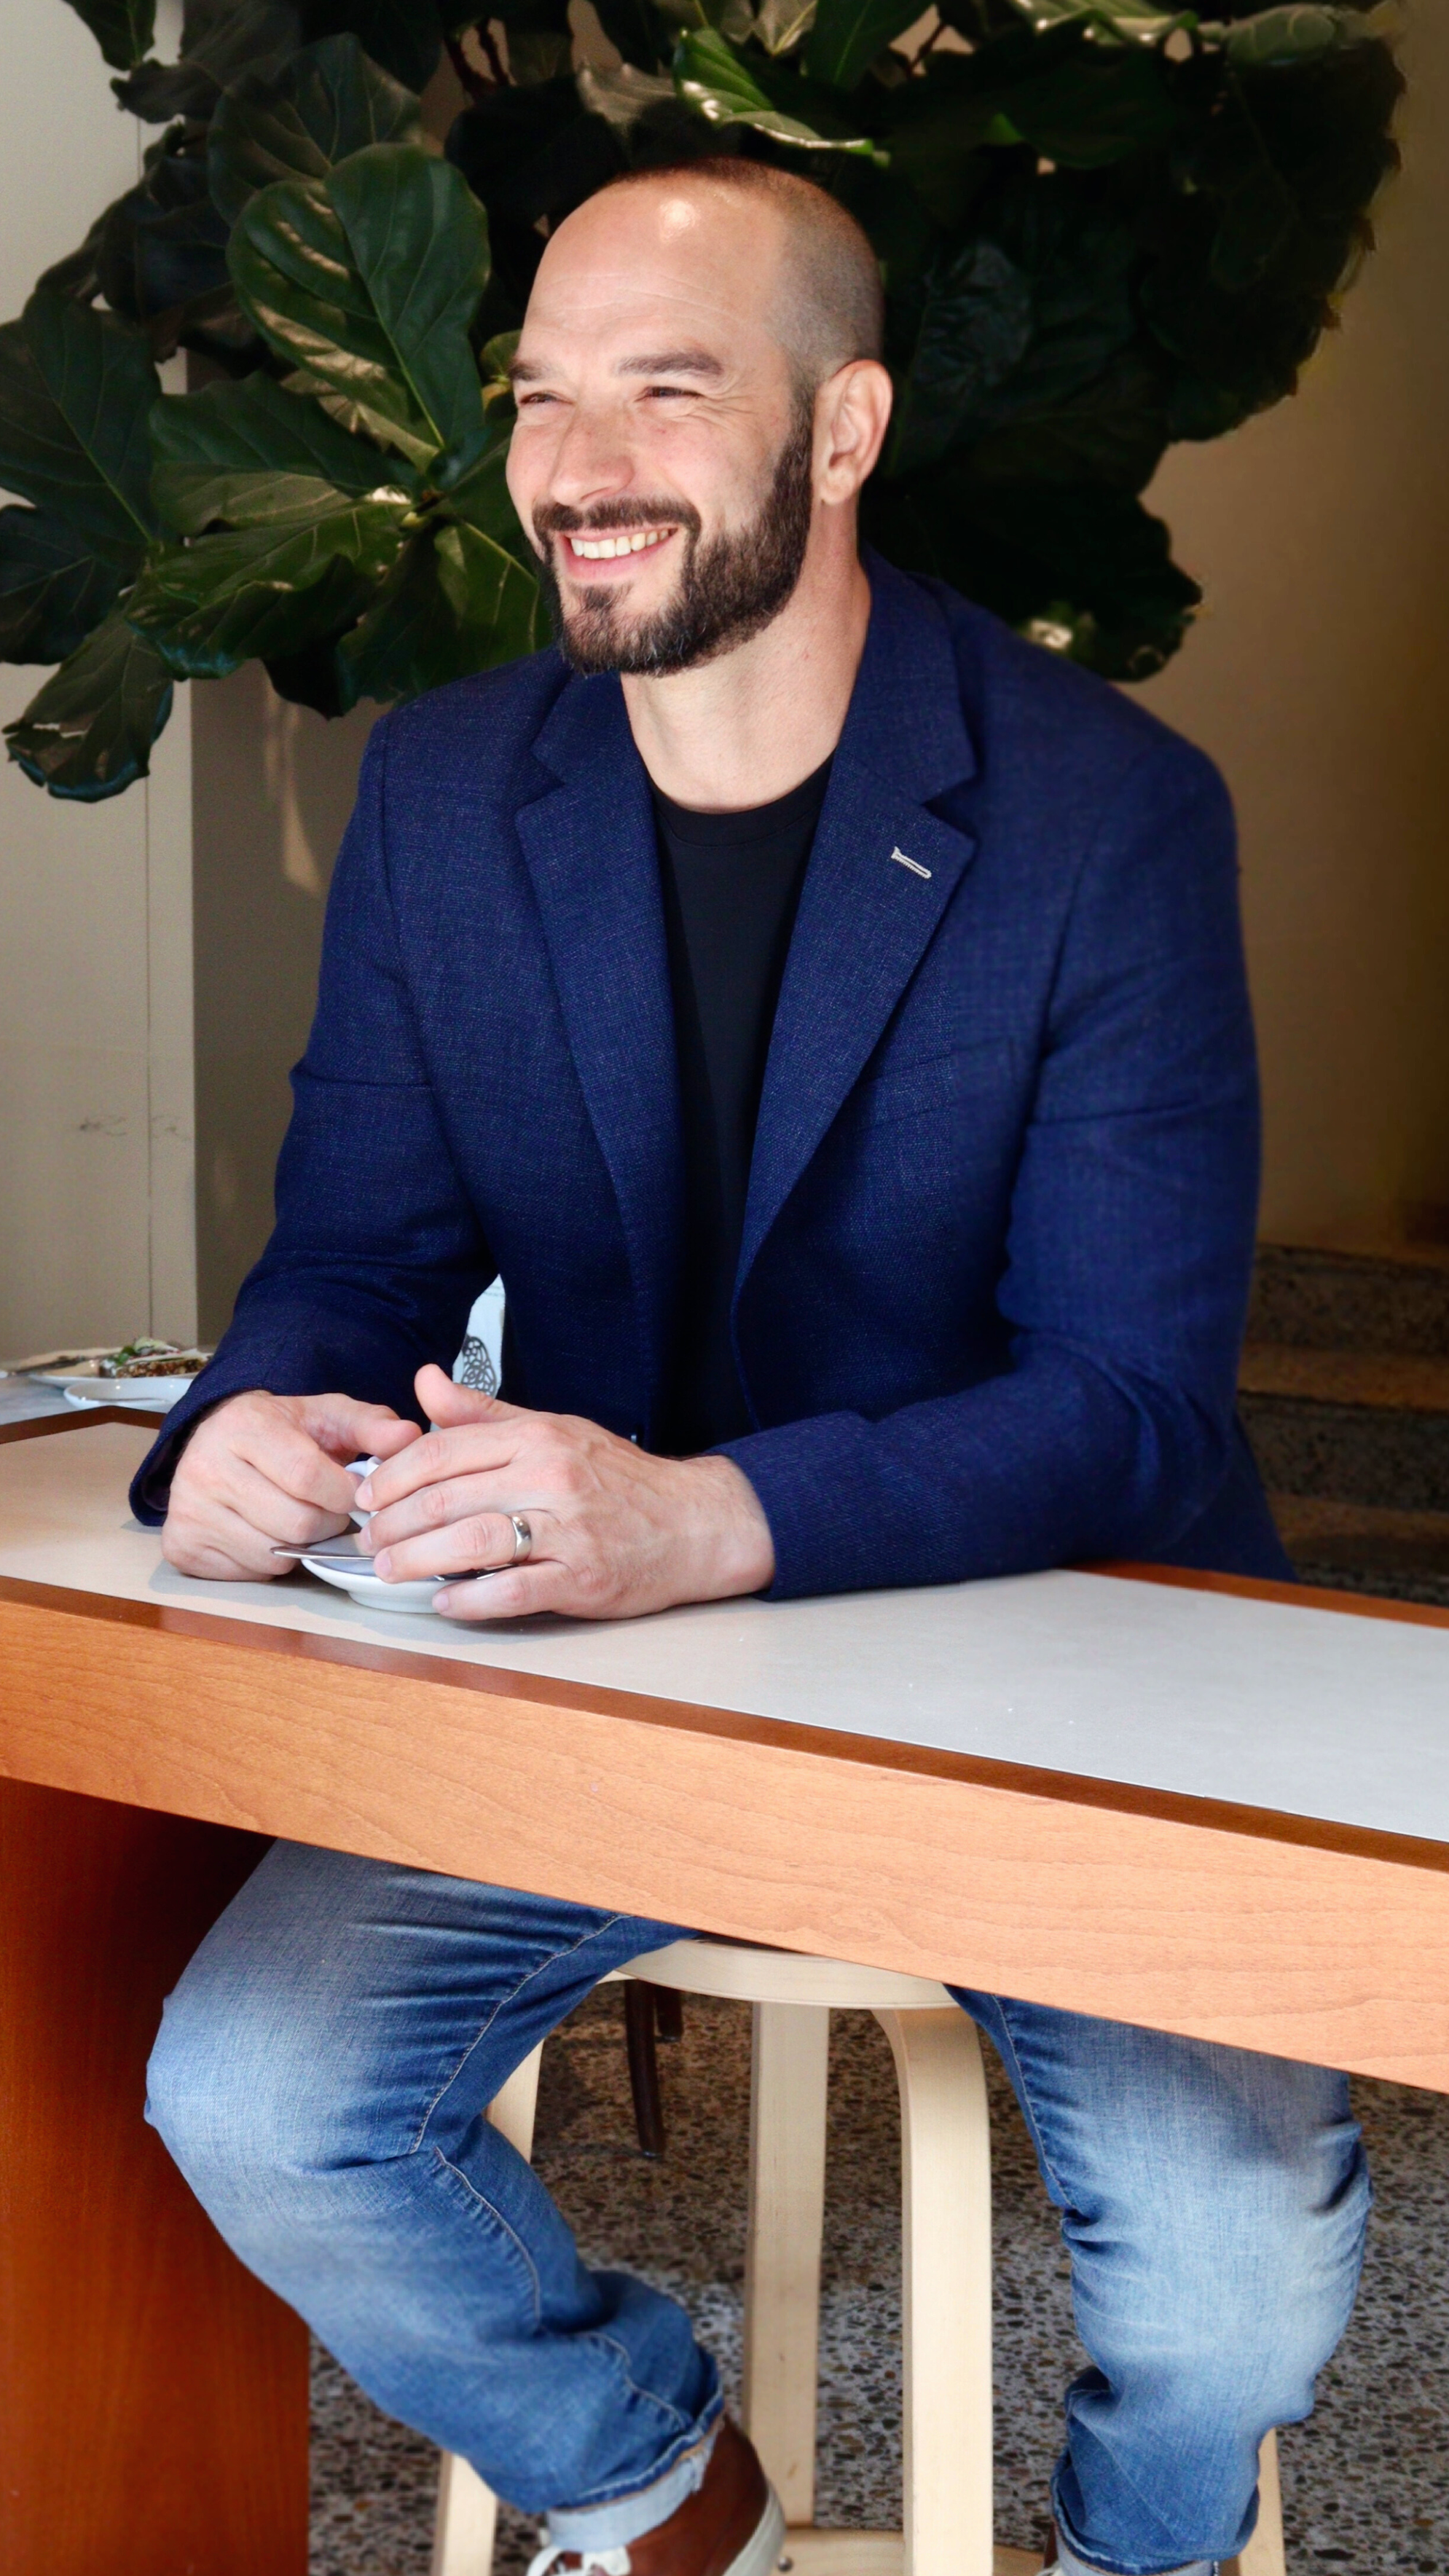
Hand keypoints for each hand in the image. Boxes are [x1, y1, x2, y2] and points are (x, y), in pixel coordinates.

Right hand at [162, 1390, 422, 1581]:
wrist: (217, 1440)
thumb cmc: (280, 1431)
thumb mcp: (327, 1416)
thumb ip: (371, 1425)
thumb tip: (409, 1436)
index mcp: (243, 1426)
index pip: (309, 1477)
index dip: (345, 1494)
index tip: (359, 1494)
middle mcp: (206, 1467)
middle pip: (295, 1523)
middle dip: (327, 1523)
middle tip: (327, 1509)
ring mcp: (189, 1509)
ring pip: (273, 1554)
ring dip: (299, 1545)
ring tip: (294, 1515)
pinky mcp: (181, 1544)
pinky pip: (248, 1573)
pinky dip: (268, 1561)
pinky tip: (265, 1530)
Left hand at [354, 1364, 775, 1620]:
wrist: (694, 1523)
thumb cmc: (620, 1479)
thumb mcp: (554, 1429)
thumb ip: (484, 1414)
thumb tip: (425, 1382)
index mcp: (539, 1437)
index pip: (443, 1451)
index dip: (392, 1476)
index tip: (365, 1495)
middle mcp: (551, 1478)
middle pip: (448, 1499)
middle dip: (392, 1523)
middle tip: (367, 1540)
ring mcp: (567, 1530)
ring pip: (472, 1542)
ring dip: (417, 1561)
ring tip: (390, 1570)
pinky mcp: (581, 1579)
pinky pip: (513, 1591)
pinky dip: (471, 1599)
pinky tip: (445, 1601)